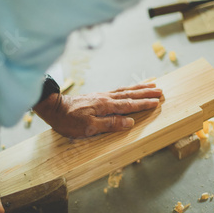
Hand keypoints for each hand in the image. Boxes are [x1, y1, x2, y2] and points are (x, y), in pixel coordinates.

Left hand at [33, 83, 162, 137]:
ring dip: (139, 89)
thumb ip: (110, 124)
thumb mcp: (88, 127)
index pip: (129, 105)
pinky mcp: (96, 96)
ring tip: (151, 85)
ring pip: (124, 90)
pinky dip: (127, 89)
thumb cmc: (68, 120)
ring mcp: (101, 95)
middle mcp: (105, 98)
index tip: (157, 102)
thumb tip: (129, 122)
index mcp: (105, 106)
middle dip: (146, 93)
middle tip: (160, 90)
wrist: (53, 107)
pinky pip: (117, 90)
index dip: (144, 104)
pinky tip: (130, 90)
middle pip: (130, 94)